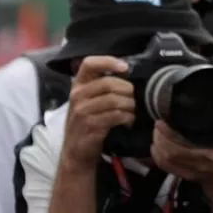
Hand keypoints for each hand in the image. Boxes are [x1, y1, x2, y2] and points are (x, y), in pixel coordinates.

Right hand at [63, 56, 134, 172]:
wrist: (76, 151)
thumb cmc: (88, 123)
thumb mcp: (90, 101)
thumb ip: (103, 87)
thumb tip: (129, 74)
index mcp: (78, 85)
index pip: (89, 63)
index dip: (109, 61)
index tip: (125, 67)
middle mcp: (77, 95)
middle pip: (109, 83)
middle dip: (128, 90)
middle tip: (136, 98)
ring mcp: (82, 111)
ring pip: (114, 100)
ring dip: (130, 106)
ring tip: (133, 111)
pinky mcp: (90, 125)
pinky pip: (115, 116)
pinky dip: (127, 118)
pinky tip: (129, 122)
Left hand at [150, 122, 212, 188]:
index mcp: (209, 160)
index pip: (176, 151)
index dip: (165, 137)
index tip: (162, 122)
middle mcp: (198, 170)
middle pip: (167, 158)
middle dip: (158, 140)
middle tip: (157, 126)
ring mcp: (195, 177)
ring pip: (167, 165)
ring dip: (158, 150)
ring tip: (157, 136)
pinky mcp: (195, 179)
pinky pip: (172, 169)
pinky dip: (163, 158)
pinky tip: (162, 149)